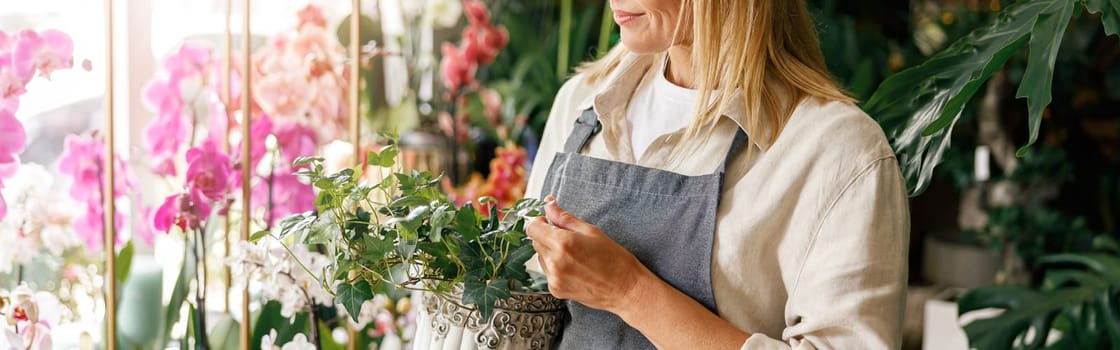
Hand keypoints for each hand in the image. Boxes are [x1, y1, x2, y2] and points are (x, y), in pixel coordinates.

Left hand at [525, 196, 654, 312]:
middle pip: (536, 242)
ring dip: (551, 252)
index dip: (539, 222)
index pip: (532, 228)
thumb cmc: (614, 259)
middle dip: (547, 237)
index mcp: (563, 243)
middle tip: (568, 239)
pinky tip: (575, 268)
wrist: (626, 289)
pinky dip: (556, 267)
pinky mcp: (556, 290)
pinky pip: (547, 272)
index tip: (548, 222)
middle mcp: (554, 262)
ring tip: (575, 255)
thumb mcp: (591, 231)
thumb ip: (565, 218)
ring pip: (541, 257)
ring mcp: (554, 278)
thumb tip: (549, 204)